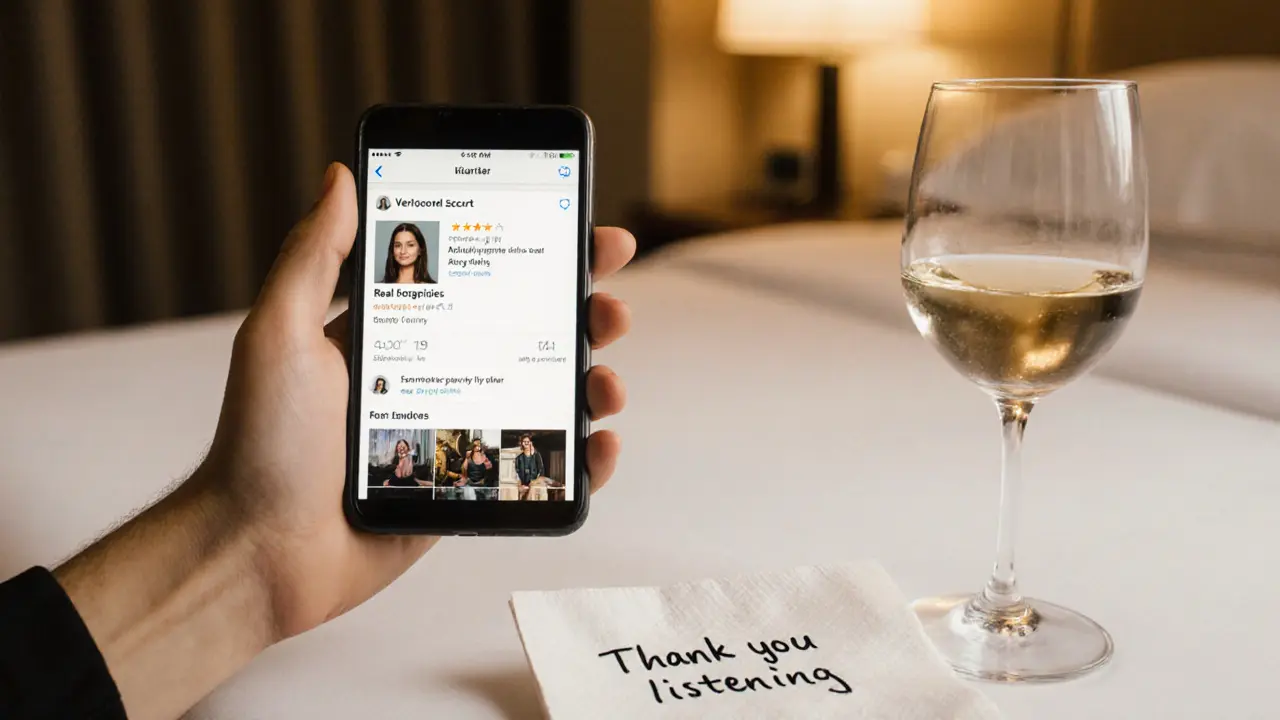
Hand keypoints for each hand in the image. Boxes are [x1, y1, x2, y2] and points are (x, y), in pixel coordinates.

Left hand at [200, 163, 633, 638]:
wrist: (259, 551)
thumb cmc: (260, 441)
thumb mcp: (280, 333)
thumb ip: (314, 256)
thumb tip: (339, 175)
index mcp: (394, 329)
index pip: (478, 275)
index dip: (535, 251)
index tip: (583, 232)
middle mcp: (432, 371)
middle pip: (526, 330)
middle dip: (581, 312)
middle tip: (610, 306)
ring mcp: (454, 428)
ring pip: (543, 395)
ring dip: (591, 382)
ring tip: (606, 384)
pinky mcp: (465, 486)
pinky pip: (536, 467)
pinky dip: (581, 458)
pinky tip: (600, 445)